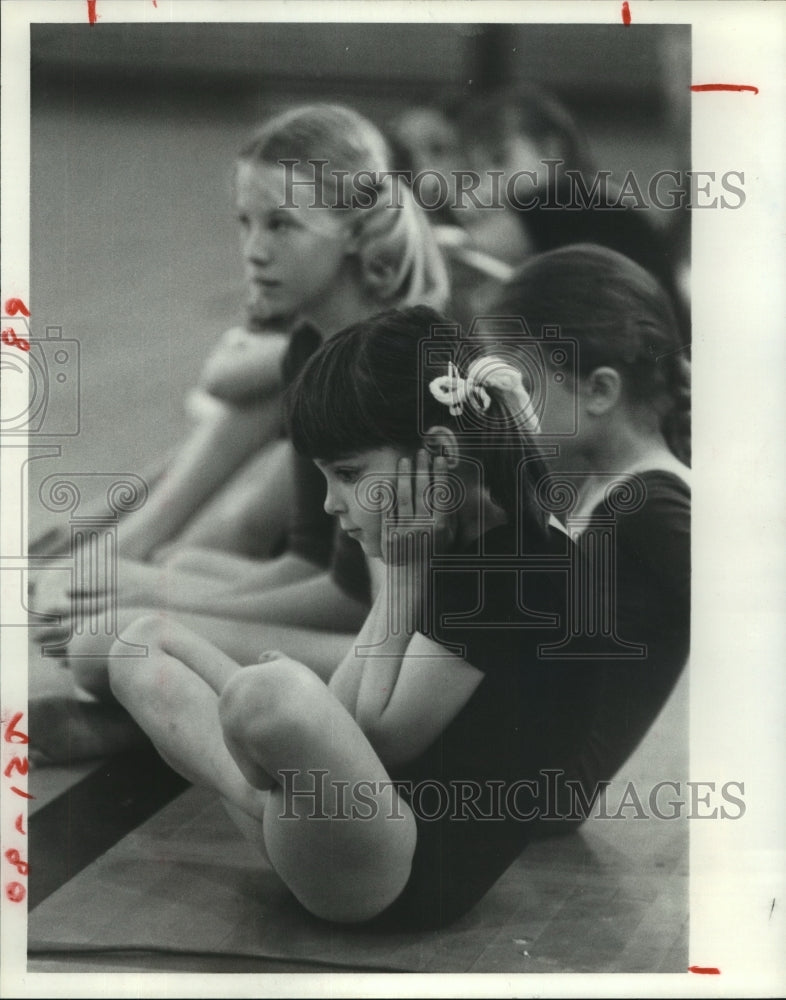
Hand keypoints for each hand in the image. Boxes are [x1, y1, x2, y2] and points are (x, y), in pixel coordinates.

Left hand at [383, 449, 456, 566]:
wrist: (413, 576)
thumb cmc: (434, 551)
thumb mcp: (449, 535)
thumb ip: (450, 513)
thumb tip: (453, 487)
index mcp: (441, 526)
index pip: (441, 493)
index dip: (440, 474)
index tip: (440, 458)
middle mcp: (424, 528)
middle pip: (423, 491)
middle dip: (422, 469)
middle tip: (421, 452)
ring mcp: (405, 531)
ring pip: (404, 497)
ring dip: (405, 475)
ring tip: (405, 460)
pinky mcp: (389, 535)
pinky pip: (387, 510)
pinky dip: (386, 495)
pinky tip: (386, 480)